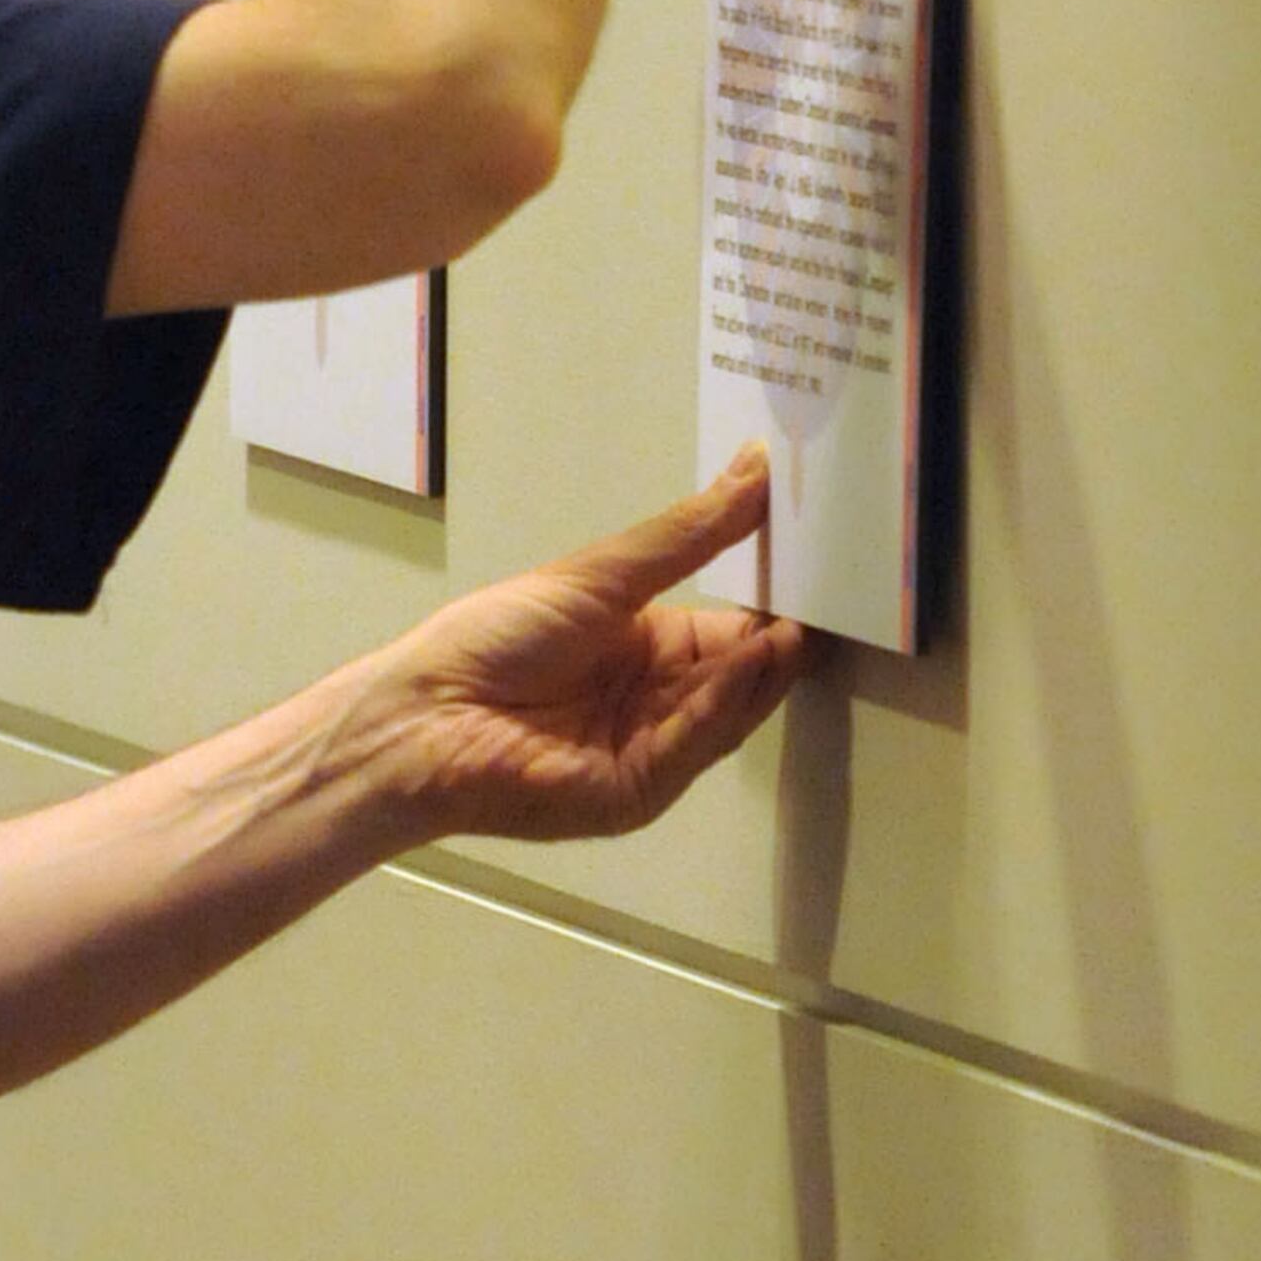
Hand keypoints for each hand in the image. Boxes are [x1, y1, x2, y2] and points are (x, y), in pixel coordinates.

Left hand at [344, 462, 806, 846]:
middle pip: (741, 676)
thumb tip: (756, 467)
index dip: (775, 603)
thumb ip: (689, 535)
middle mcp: (657, 703)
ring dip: (763, 672)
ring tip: (801, 627)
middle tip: (837, 596)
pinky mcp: (634, 793)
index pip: (734, 630)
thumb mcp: (601, 575)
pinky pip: (692, 745)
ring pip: (727, 713)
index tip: (822, 561)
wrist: (423, 713)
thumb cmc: (491, 640)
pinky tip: (750, 664)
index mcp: (648, 649)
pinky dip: (723, 706)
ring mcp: (650, 752)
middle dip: (783, 640)